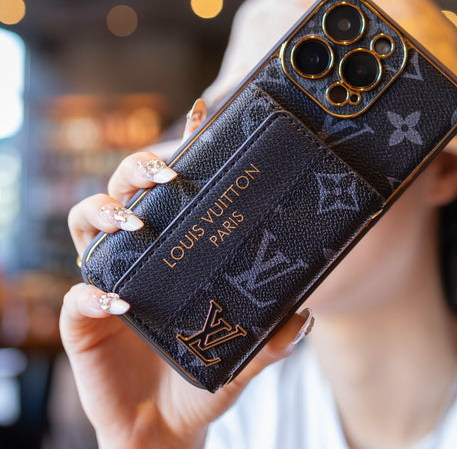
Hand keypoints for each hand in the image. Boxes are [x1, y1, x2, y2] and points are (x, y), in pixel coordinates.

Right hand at [61, 99, 313, 448]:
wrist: (170, 428)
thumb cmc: (203, 374)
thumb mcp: (244, 349)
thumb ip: (272, 334)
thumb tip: (303, 313)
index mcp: (173, 248)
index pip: (172, 188)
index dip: (181, 148)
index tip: (202, 115)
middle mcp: (137, 254)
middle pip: (122, 188)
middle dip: (138, 169)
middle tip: (166, 172)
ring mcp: (107, 281)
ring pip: (85, 222)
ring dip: (105, 211)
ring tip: (137, 221)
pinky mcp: (83, 321)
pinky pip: (77, 297)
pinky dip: (93, 295)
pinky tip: (118, 301)